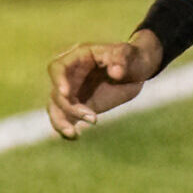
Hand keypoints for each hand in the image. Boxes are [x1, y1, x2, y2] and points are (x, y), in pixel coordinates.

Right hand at [47, 30, 162, 138]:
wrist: (136, 71)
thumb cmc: (131, 58)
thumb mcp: (130, 54)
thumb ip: (122, 59)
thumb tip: (116, 72)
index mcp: (78, 58)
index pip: (58, 67)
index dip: (58, 80)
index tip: (66, 93)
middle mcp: (70, 76)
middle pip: (56, 92)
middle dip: (69, 107)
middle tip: (93, 118)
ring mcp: (73, 92)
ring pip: (56, 108)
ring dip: (61, 121)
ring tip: (72, 134)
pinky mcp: (79, 107)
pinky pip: (66, 118)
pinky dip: (66, 128)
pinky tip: (75, 137)